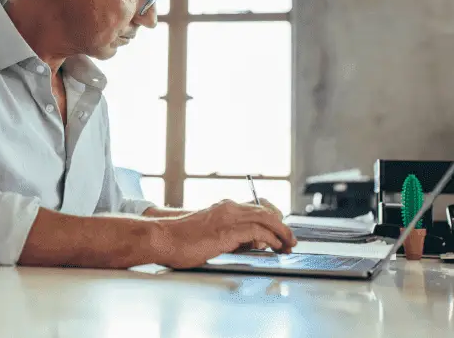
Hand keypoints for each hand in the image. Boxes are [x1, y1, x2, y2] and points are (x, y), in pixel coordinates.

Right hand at [152, 200, 296, 268]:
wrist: (162, 238)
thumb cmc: (181, 240)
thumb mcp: (209, 235)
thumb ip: (230, 236)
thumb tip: (250, 244)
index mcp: (224, 207)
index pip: (257, 207)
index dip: (273, 219)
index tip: (281, 232)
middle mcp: (228, 208)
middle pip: (266, 211)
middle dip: (282, 226)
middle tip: (291, 240)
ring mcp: (228, 218)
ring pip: (265, 218)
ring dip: (281, 233)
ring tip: (288, 245)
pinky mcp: (226, 231)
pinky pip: (257, 231)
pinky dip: (270, 238)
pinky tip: (274, 246)